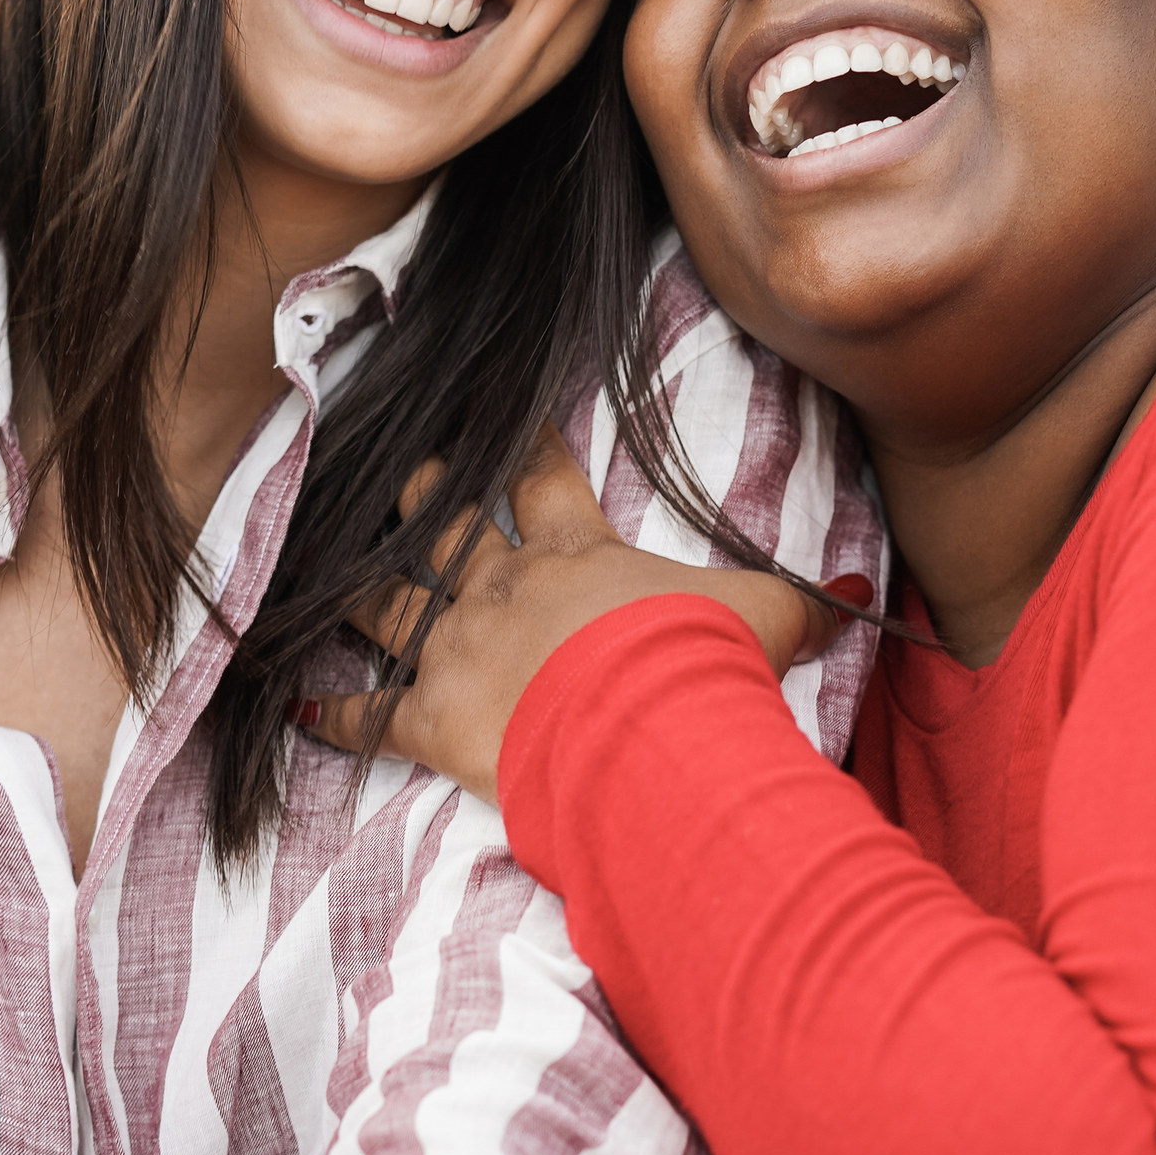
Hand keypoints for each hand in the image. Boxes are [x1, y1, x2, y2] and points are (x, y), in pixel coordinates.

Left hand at [300, 428, 858, 803]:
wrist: (645, 733)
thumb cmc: (702, 670)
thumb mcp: (766, 622)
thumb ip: (801, 604)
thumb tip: (856, 595)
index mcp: (577, 557)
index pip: (546, 482)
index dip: (528, 449)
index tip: (508, 421)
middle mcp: (505, 590)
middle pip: (450, 528)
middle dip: (424, 497)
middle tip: (403, 470)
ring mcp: (459, 649)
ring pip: (392, 603)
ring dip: (360, 586)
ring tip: (326, 563)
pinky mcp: (431, 718)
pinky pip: (370, 714)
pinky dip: (333, 713)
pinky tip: (299, 706)